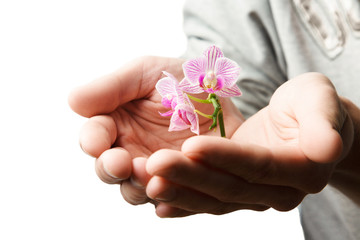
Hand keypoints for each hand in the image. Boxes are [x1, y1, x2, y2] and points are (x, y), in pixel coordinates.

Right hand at [68, 56, 243, 204]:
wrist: (223, 97)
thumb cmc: (182, 81)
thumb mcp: (148, 73)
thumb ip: (113, 86)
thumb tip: (74, 101)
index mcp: (117, 122)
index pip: (94, 136)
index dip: (92, 140)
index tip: (97, 142)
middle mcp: (130, 150)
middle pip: (108, 170)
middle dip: (109, 168)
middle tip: (120, 163)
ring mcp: (155, 170)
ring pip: (134, 190)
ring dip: (137, 185)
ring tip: (150, 172)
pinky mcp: (179, 184)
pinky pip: (169, 199)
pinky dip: (167, 199)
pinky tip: (172, 193)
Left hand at [145, 72, 354, 216]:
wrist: (306, 124)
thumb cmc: (312, 105)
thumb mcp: (319, 100)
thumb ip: (322, 120)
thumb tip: (328, 146)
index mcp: (301, 168)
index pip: (258, 165)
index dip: (225, 157)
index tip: (191, 145)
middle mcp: (280, 191)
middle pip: (230, 187)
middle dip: (191, 176)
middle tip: (155, 165)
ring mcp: (258, 197)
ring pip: (216, 200)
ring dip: (181, 193)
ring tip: (148, 184)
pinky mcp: (241, 194)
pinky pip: (211, 203)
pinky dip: (186, 205)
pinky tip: (159, 205)